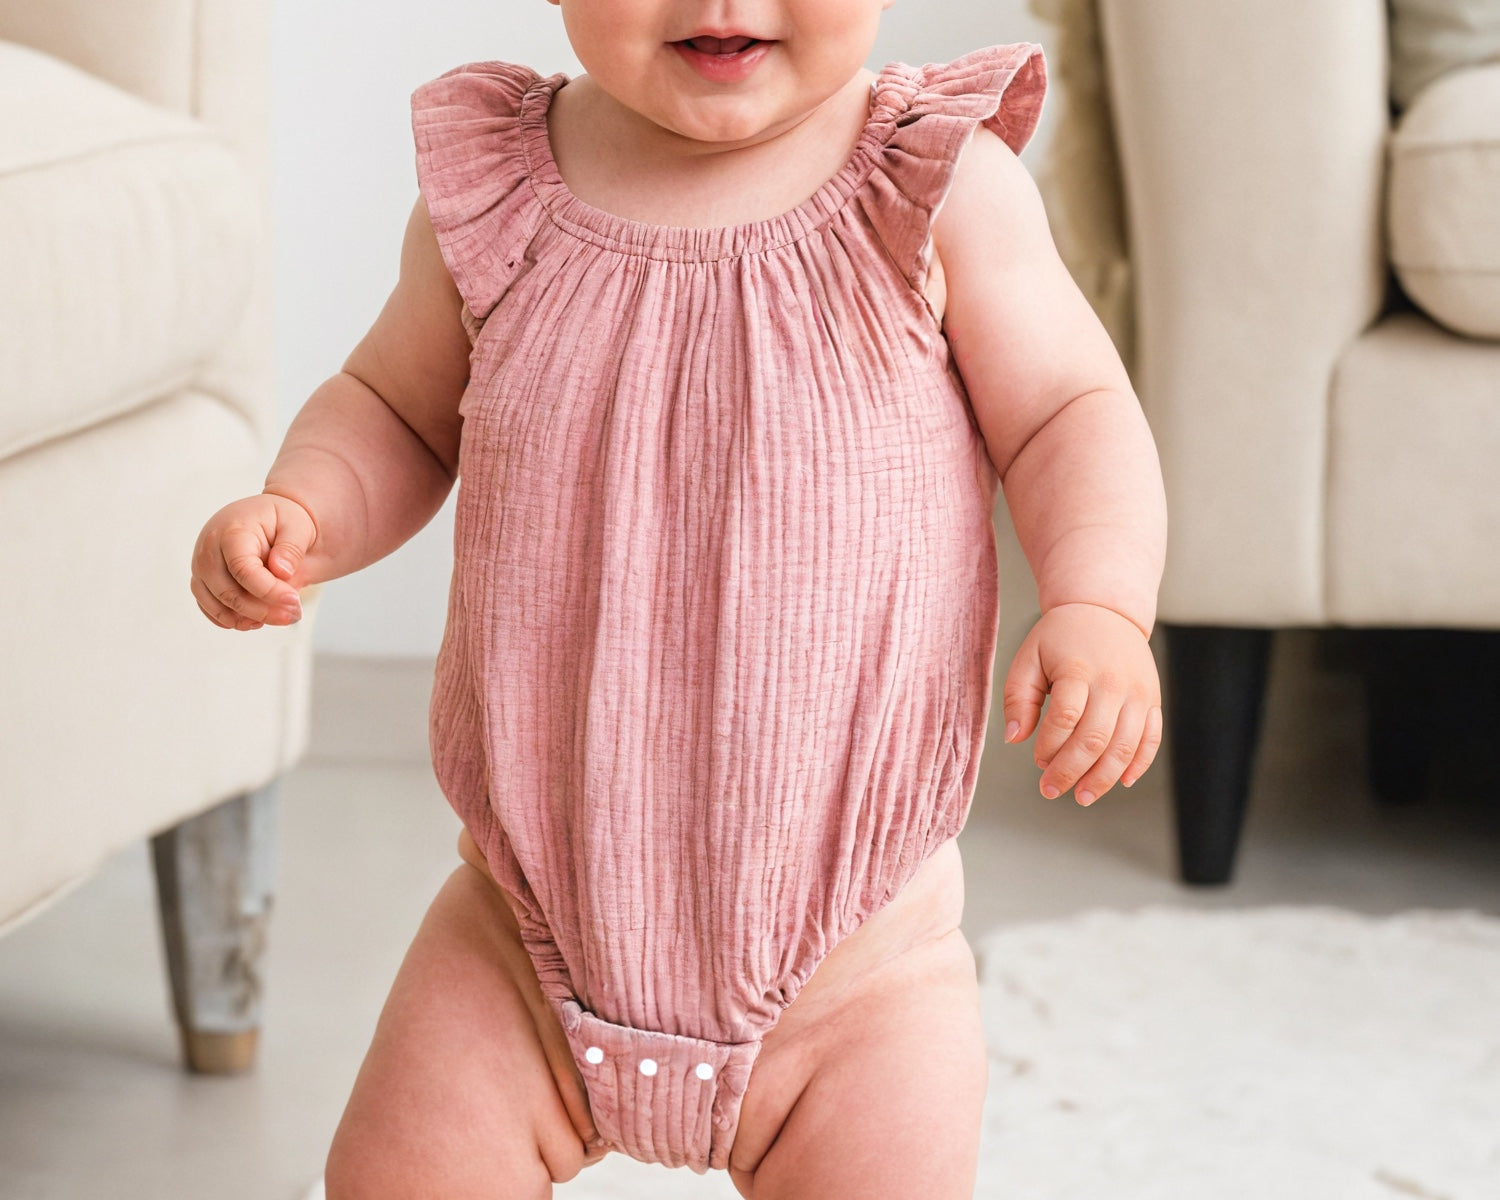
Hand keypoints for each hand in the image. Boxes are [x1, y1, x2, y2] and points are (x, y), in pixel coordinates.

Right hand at [190, 493, 315, 630]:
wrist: (265, 518)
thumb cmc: (280, 521)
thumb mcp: (297, 525)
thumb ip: (291, 548)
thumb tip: (281, 572)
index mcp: (232, 531)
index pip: (243, 569)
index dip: (269, 591)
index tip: (294, 601)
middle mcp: (208, 549)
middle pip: (227, 592)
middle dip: (262, 610)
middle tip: (295, 615)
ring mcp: (201, 567)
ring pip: (216, 604)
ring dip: (248, 619)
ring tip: (281, 618)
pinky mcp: (202, 581)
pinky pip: (209, 609)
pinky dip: (232, 620)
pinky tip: (257, 620)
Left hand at [1002, 603, 1162, 804]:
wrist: (1105, 610)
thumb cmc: (1060, 638)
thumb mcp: (1029, 658)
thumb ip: (1018, 697)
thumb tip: (1015, 738)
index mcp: (1078, 669)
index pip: (1065, 718)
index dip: (1049, 746)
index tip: (1037, 760)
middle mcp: (1113, 682)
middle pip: (1095, 738)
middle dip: (1071, 771)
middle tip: (1051, 790)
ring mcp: (1138, 693)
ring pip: (1125, 745)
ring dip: (1103, 778)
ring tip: (1082, 797)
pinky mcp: (1153, 700)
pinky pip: (1151, 739)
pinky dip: (1139, 764)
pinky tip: (1121, 782)